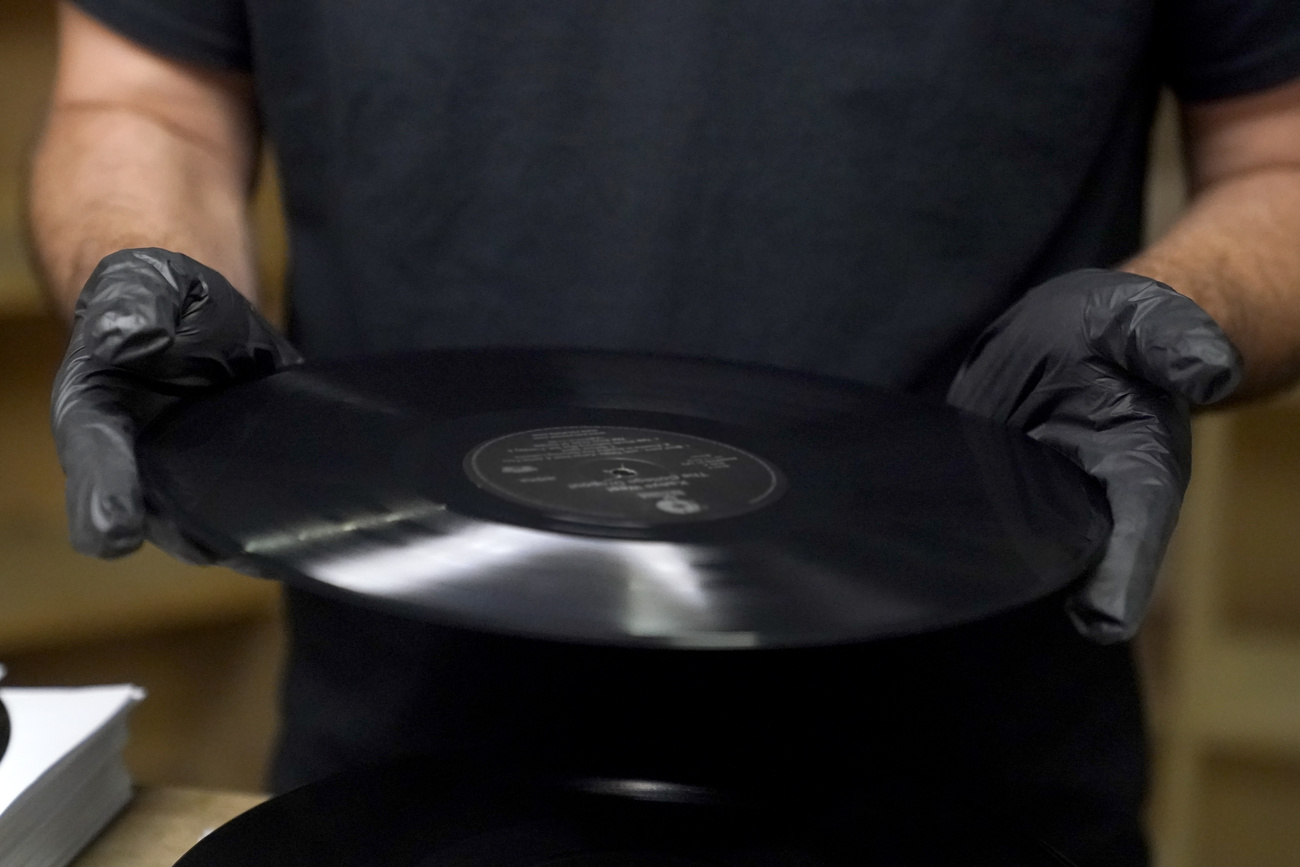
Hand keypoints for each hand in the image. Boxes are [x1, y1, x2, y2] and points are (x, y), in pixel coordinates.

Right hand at [51, 248, 301, 560]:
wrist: (197, 311)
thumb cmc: (151, 298)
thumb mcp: (140, 284)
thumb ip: (132, 308)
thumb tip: (132, 339)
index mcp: (95, 419)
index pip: (94, 463)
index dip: (103, 497)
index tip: (117, 533)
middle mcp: (140, 463)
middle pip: (161, 516)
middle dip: (189, 534)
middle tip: (225, 545)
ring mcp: (192, 480)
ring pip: (216, 525)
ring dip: (246, 534)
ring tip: (279, 539)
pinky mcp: (242, 477)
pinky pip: (260, 509)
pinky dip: (284, 518)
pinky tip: (314, 523)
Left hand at [947, 269, 1240, 641]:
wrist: (1077, 331)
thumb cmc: (1124, 333)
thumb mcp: (1147, 324)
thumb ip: (1173, 346)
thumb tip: (1209, 370)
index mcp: (1138, 469)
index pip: (1137, 530)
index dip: (1122, 577)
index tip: (1096, 620)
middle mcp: (1087, 500)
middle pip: (1064, 558)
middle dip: (1035, 583)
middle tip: (993, 601)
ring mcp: (1032, 500)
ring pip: (1010, 547)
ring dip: (983, 564)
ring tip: (944, 582)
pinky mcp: (985, 489)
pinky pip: (967, 518)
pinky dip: (943, 531)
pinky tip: (908, 541)